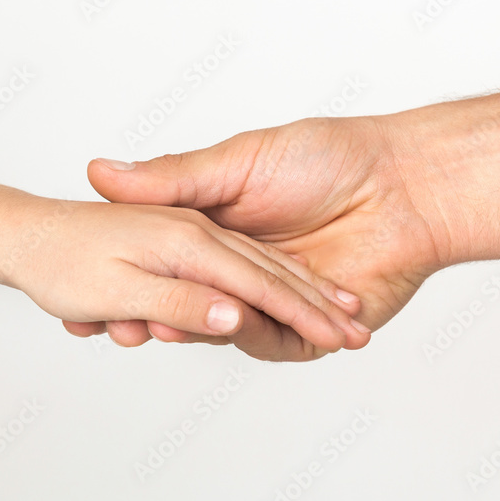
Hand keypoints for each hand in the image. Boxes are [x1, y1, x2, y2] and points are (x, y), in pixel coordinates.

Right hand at [85, 116, 454, 334]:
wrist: (403, 185)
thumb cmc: (330, 158)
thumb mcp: (238, 161)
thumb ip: (174, 179)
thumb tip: (101, 173)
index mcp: (225, 231)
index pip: (168, 264)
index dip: (134, 277)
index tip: (96, 284)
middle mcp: (247, 271)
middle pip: (191, 304)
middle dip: (156, 313)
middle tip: (117, 318)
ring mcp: (278, 302)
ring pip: (226, 328)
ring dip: (196, 328)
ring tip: (162, 324)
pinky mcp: (310, 330)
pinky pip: (272, 343)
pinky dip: (251, 336)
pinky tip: (231, 323)